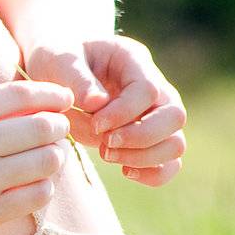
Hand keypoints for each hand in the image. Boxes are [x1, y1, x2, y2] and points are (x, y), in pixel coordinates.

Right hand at [0, 80, 74, 234]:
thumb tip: (32, 101)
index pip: (21, 93)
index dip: (51, 94)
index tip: (63, 99)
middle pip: (42, 126)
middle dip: (59, 126)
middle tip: (59, 130)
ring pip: (47, 161)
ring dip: (56, 157)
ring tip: (49, 157)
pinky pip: (38, 195)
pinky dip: (45, 186)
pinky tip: (35, 184)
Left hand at [23, 36, 185, 186]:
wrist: (58, 73)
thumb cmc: (59, 60)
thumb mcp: (58, 59)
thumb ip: (76, 77)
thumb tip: (97, 104)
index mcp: (134, 60)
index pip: (148, 90)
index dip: (123, 113)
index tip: (95, 123)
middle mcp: (156, 87)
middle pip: (175, 117)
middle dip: (140, 137)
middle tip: (104, 143)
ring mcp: (157, 114)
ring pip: (176, 144)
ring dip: (143, 157)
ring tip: (106, 154)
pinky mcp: (151, 138)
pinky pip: (169, 164)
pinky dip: (152, 174)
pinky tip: (123, 170)